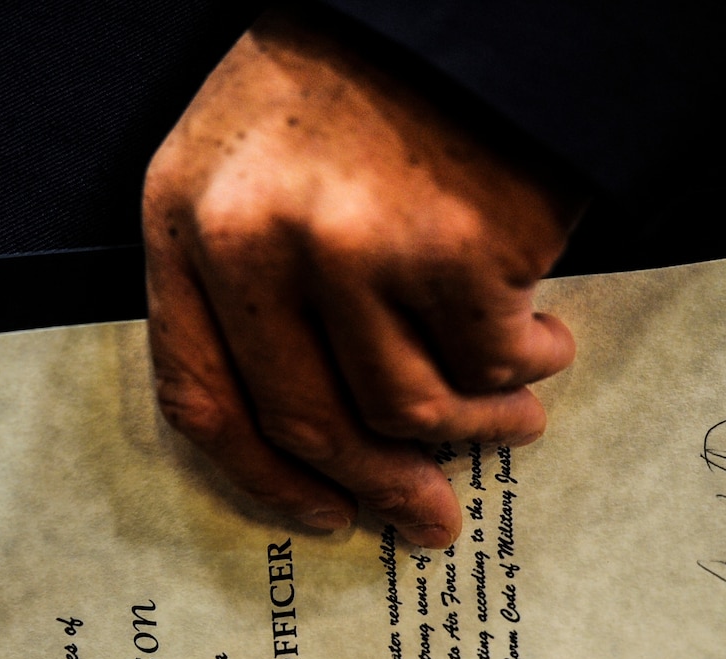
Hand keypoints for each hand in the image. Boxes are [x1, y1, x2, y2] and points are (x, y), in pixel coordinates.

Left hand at [143, 8, 582, 545]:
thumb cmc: (356, 76)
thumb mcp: (252, 161)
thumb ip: (251, 285)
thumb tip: (314, 436)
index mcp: (181, 219)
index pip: (200, 394)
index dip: (263, 476)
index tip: (319, 509)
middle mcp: (251, 240)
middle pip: (309, 419)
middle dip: (381, 486)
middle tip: (429, 515)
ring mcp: (349, 247)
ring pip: (408, 408)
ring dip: (474, 431)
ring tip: (515, 418)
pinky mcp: (447, 246)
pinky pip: (487, 359)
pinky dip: (525, 367)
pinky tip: (544, 344)